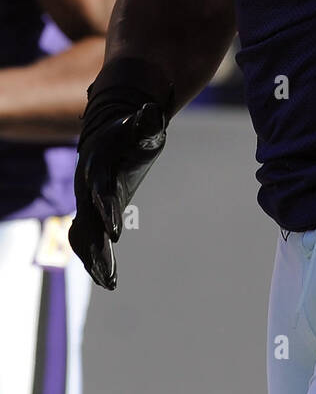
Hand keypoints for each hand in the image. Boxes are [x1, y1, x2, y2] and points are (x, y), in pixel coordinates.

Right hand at [69, 90, 166, 289]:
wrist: (110, 133)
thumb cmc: (131, 129)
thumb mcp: (141, 123)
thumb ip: (145, 120)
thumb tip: (151, 110)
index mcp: (97, 169)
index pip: (100, 195)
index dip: (106, 212)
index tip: (115, 233)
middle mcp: (87, 189)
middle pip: (88, 223)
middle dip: (96, 248)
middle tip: (107, 273)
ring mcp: (87, 202)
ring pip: (85, 236)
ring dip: (95, 260)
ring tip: (109, 283)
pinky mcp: (92, 211)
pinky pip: (88, 238)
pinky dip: (94, 258)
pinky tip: (106, 279)